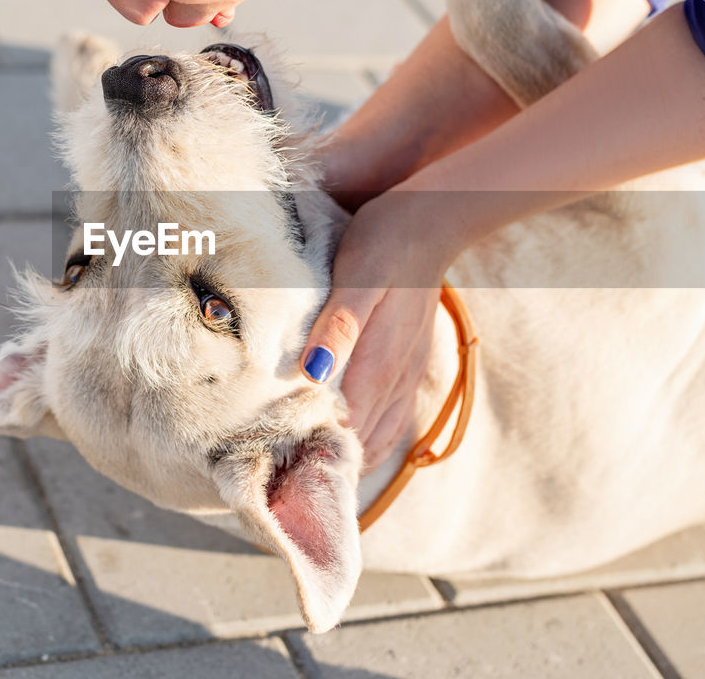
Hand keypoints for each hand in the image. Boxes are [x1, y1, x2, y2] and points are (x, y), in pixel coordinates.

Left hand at [300, 191, 451, 469]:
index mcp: (379, 366)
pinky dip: (365, 441)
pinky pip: (390, 424)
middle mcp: (397, 383)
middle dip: (321, 467)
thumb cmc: (386, 244)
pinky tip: (341, 440)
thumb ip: (338, 327)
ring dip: (344, 458)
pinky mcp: (409, 369)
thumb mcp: (358, 276)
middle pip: (359, 448)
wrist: (432, 221)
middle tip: (276, 484)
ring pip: (378, 442)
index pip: (343, 434)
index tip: (272, 474)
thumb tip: (311, 374)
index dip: (309, 457)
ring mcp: (407, 378)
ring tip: (302, 472)